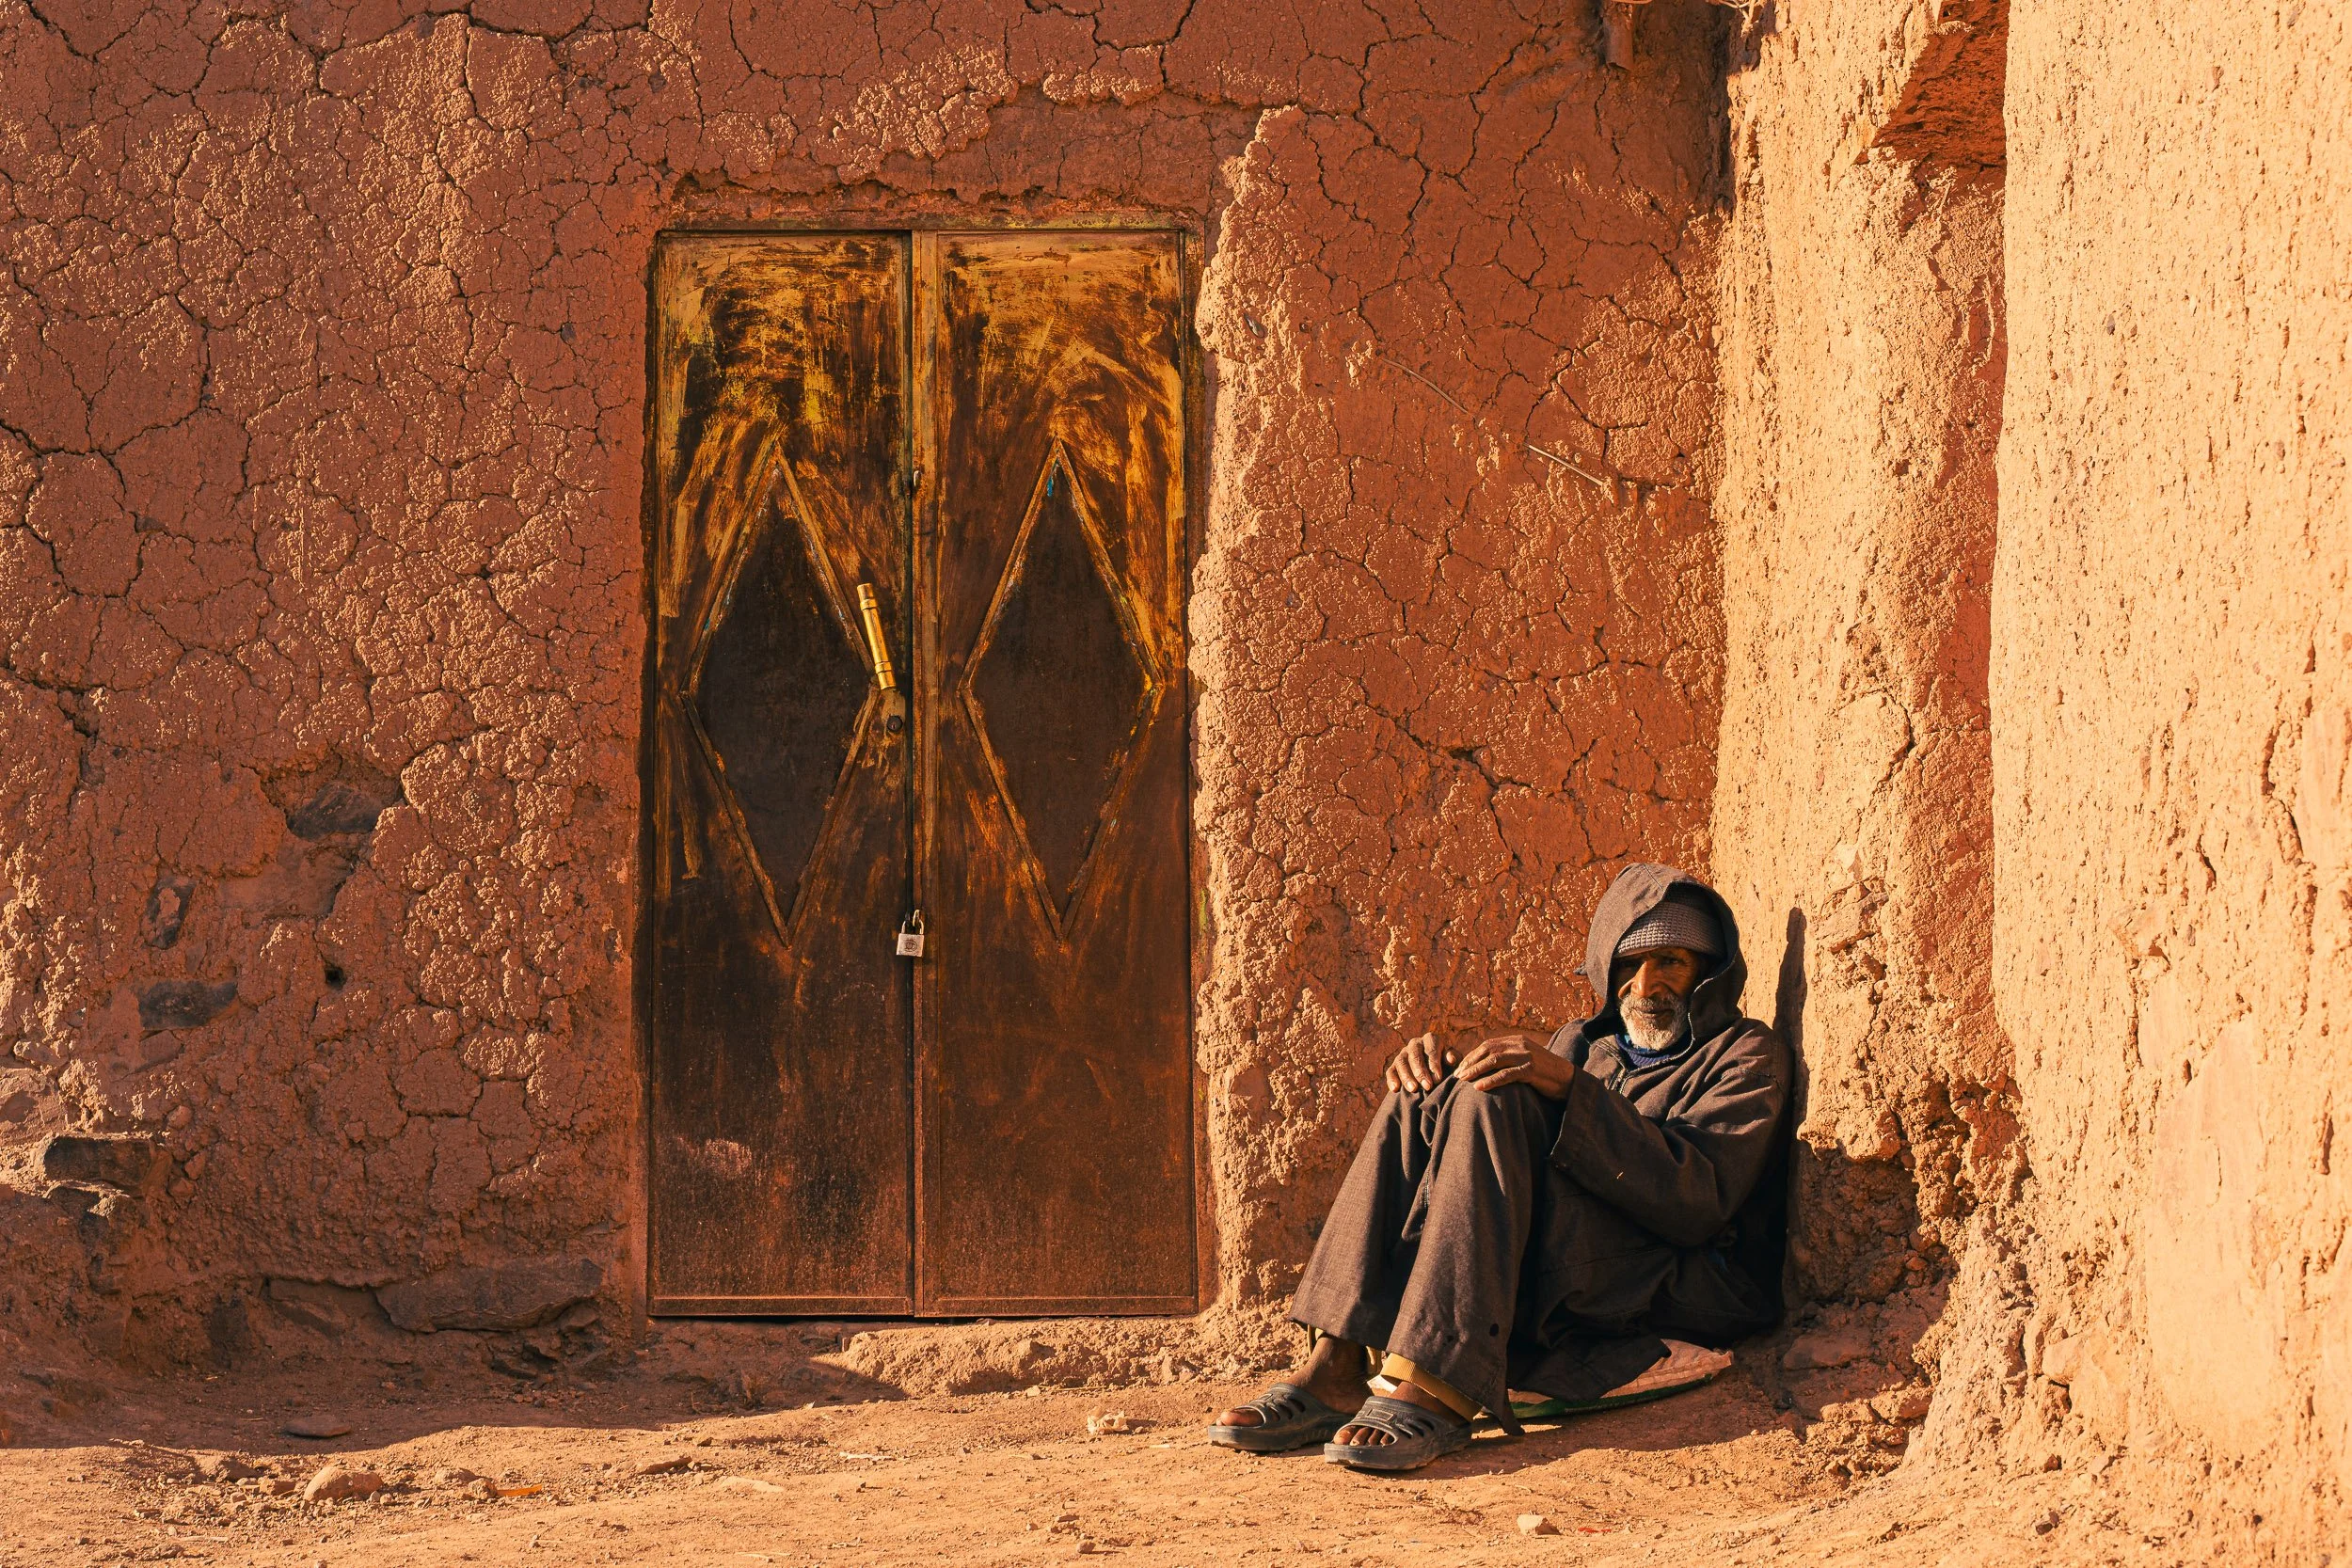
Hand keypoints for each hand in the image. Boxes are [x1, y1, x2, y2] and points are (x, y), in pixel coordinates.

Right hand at [1383, 1032, 1455, 1092]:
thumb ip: (1454, 1058)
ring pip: (1401, 1062)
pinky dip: (1392, 1079)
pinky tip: (1395, 1089)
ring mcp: (1403, 1054)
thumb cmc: (1448, 1066)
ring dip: (1406, 1076)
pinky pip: (1390, 1071)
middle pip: (1414, 1054)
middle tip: (1427, 1086)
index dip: (1434, 1064)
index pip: (1431, 1049)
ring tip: (1413, 1089)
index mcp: (1431, 1040)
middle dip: (1420, 1071)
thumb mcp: (1454, 1061)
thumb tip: (1450, 1059)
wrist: (1437, 1074)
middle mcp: (1415, 1044)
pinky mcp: (1395, 1065)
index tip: (1438, 1079)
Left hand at [1454, 1034, 1575, 1098]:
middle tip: (1457, 1075)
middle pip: (1488, 1050)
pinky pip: (1506, 1075)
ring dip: (1476, 1070)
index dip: (1472, 1056)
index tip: (1460, 1067)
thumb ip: (1510, 1058)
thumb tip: (1488, 1066)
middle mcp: (1520, 1045)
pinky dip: (1491, 1081)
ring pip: (1494, 1061)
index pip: (1488, 1045)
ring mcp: (1526, 1056)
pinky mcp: (1531, 1070)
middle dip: (1470, 1062)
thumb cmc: (1545, 1073)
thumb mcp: (1526, 1060)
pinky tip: (1479, 1087)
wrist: (1569, 1079)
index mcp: (1517, 1040)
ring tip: (1464, 1080)